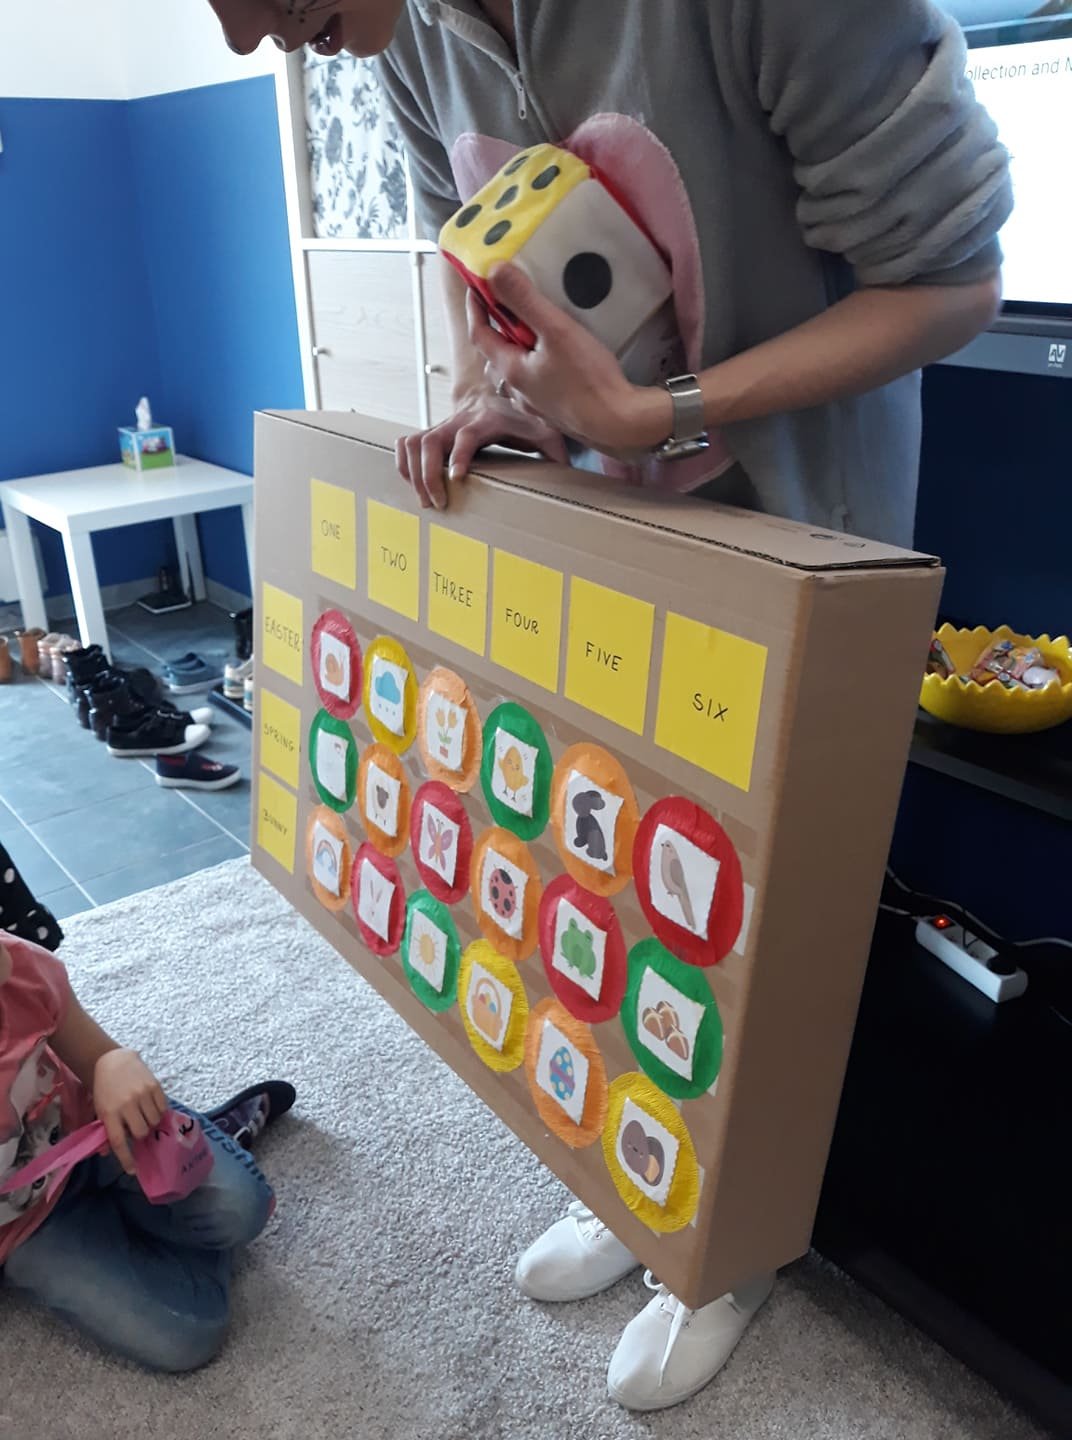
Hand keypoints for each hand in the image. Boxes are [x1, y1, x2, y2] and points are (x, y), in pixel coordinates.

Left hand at [93, 1048, 167, 1175]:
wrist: (114, 1060)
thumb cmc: (105, 1088)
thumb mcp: (100, 1109)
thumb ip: (105, 1130)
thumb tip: (106, 1153)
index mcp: (109, 1112)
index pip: (118, 1141)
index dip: (126, 1158)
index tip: (132, 1171)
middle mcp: (127, 1104)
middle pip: (141, 1132)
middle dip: (141, 1135)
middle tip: (138, 1128)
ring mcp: (142, 1094)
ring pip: (154, 1121)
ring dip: (151, 1123)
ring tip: (145, 1116)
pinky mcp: (154, 1086)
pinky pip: (163, 1108)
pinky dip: (159, 1112)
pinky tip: (152, 1108)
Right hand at [396, 385, 569, 509]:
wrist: (497, 395)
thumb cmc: (521, 419)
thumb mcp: (544, 431)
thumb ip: (556, 451)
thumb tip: (568, 475)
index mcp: (488, 420)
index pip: (467, 435)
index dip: (459, 455)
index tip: (455, 478)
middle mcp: (460, 420)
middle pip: (431, 441)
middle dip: (428, 474)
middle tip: (437, 502)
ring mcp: (443, 425)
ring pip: (414, 443)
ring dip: (413, 472)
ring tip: (425, 499)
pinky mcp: (432, 432)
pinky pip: (406, 443)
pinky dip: (403, 462)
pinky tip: (412, 482)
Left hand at [468, 266, 672, 453]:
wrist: (619, 425)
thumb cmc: (589, 379)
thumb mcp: (556, 330)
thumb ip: (524, 300)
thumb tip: (495, 272)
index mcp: (511, 370)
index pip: (479, 335)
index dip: (475, 308)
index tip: (477, 286)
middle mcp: (517, 392)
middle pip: (496, 356)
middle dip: (497, 331)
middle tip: (510, 308)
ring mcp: (536, 406)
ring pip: (516, 373)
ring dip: (518, 352)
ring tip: (536, 333)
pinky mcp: (555, 414)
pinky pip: (536, 387)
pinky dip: (537, 369)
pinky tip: (556, 362)